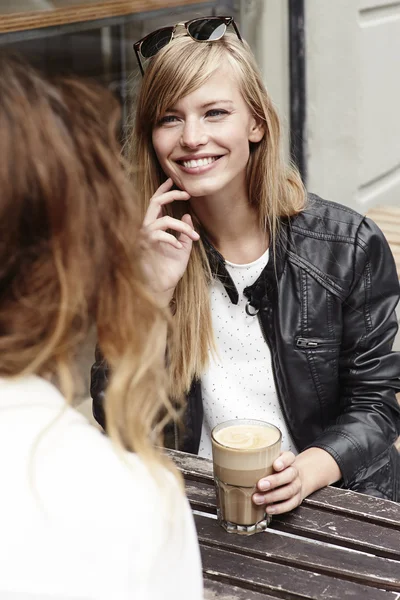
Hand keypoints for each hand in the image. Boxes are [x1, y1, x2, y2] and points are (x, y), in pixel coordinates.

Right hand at [140, 178, 198, 305]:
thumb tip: (187, 216)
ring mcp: (144, 236)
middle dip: (171, 195)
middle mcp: (146, 228)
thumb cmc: (169, 270)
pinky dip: (172, 238)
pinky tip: (179, 247)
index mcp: (154, 227)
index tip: (173, 180)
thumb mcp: (183, 248)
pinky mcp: (145, 246)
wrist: (161, 288)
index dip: (164, 190)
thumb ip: (184, 232)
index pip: (156, 203)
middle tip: (187, 194)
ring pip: (162, 219)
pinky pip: (159, 234)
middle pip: (155, 202)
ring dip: (181, 226)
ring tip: (193, 236)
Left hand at [252, 451, 303, 514]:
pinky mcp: (296, 498)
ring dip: (272, 496)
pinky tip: (268, 508)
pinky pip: (290, 504)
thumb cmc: (276, 468)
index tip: (275, 465)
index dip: (283, 461)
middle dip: (274, 481)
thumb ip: (259, 459)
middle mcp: (294, 472)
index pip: (289, 457)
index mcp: (288, 460)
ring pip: (288, 491)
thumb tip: (237, 461)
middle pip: (289, 475)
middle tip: (260, 485)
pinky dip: (279, 508)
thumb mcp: (269, 459)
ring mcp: (296, 486)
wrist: (293, 478)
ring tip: (258, 499)